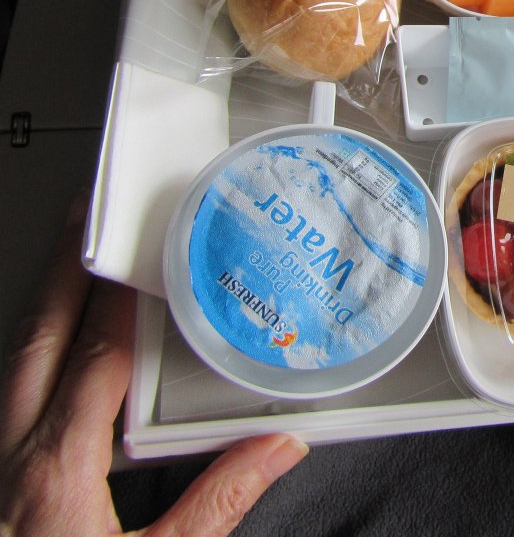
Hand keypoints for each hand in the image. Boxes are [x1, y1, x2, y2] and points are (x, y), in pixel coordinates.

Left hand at [0, 194, 307, 535]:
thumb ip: (219, 502)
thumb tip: (278, 449)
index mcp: (56, 469)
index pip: (95, 355)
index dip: (119, 298)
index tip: (140, 253)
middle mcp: (11, 455)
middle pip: (37, 339)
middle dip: (63, 272)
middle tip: (83, 219)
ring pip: (15, 361)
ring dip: (45, 306)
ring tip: (72, 265)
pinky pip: (9, 394)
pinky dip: (35, 354)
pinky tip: (54, 354)